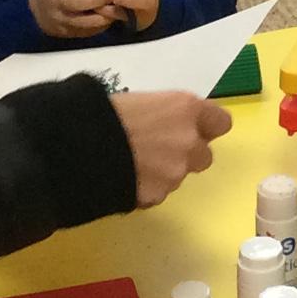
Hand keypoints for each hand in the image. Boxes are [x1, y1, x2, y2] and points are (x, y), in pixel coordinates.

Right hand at [30, 0, 119, 39]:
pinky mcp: (66, 34)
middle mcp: (54, 4)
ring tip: (113, 10)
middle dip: (98, 0)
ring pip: (84, 21)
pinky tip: (107, 19)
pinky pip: (87, 31)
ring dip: (103, 16)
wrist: (35, 12)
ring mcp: (59, 21)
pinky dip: (100, 25)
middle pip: (77, 3)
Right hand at [109, 90, 231, 207]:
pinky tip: (123, 178)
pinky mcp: (158, 196)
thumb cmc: (100, 112)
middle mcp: (189, 140)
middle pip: (204, 155)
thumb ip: (163, 114)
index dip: (206, 127)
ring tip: (131, 164)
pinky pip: (158, 193)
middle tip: (159, 150)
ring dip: (163, 172)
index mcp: (185, 109)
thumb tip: (163, 123)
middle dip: (186, 155)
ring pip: (178, 176)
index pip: (220, 122)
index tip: (192, 128)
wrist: (76, 148)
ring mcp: (175, 172)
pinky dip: (145, 188)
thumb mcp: (138, 101)